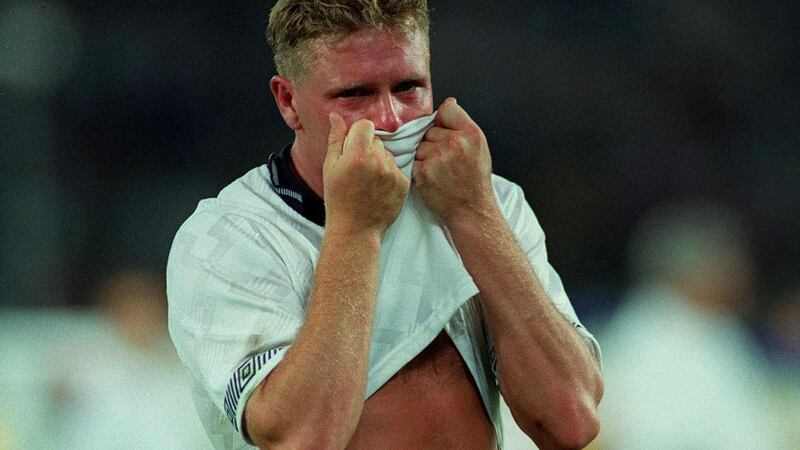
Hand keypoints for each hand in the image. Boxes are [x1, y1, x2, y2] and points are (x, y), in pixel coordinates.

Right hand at [323, 112, 409, 234]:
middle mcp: (378, 161)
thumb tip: (336, 116)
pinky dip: (389, 175)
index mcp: (357, 155)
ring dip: (379, 161)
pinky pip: (396, 168)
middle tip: (359, 169)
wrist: (356, 229)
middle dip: (368, 148)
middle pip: (377, 139)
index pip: (366, 125)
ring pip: (388, 154)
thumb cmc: (338, 199)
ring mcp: (392, 173)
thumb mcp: (330, 168)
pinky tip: (378, 188)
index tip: (353, 147)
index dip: (358, 133)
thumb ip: (335, 139)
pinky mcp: (403, 183)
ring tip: (368, 181)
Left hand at [412, 98, 495, 224]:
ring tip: (440, 172)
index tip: (447, 135)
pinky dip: (419, 170)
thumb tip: (448, 103)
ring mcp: (437, 157)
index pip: (446, 111)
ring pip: (419, 146)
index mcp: (471, 134)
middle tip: (447, 162)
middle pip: (430, 130)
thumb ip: (462, 124)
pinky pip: (413, 162)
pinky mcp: (423, 172)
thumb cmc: (474, 181)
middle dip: (434, 143)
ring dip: (425, 157)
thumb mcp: (479, 147)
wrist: (471, 210)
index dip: (444, 123)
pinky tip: (433, 179)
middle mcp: (455, 143)